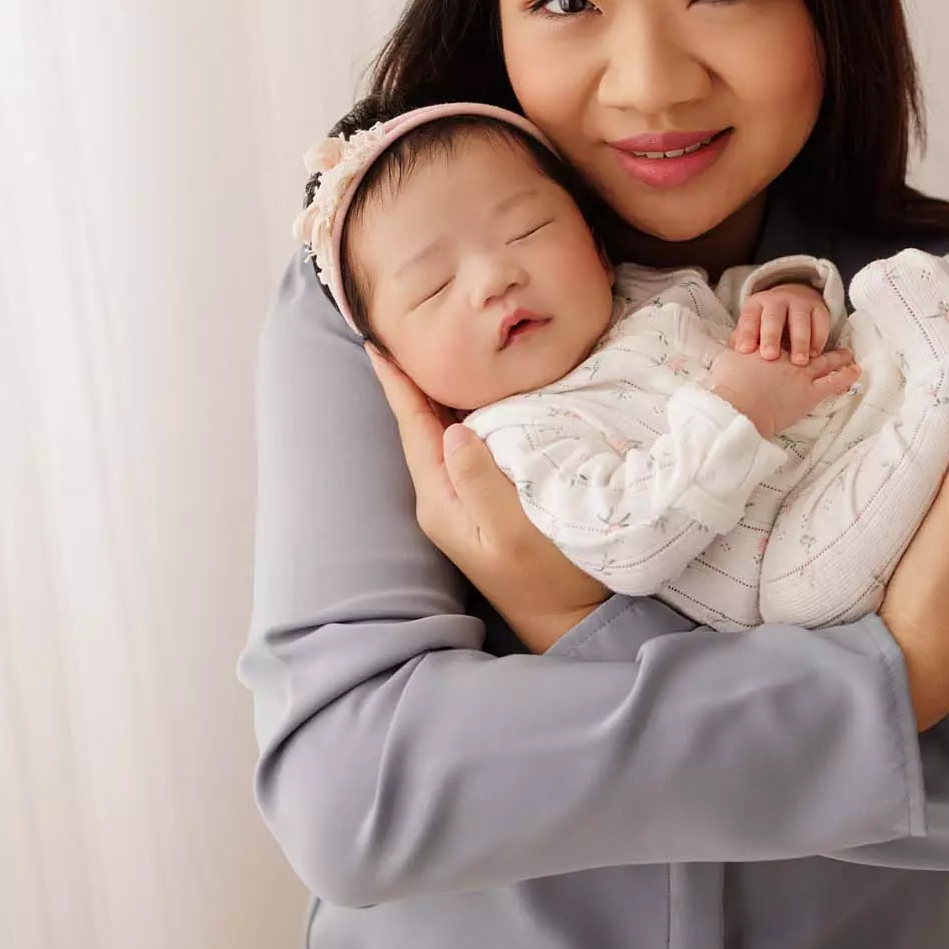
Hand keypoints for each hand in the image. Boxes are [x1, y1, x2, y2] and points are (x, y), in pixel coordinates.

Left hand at [366, 344, 609, 652]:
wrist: (571, 620)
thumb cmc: (549, 579)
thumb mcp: (513, 533)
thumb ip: (481, 481)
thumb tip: (454, 430)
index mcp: (441, 500)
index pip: (413, 428)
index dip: (396, 383)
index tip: (377, 340)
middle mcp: (443, 496)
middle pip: (422, 425)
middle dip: (413, 378)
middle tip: (404, 328)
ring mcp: (462, 499)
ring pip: (443, 432)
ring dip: (440, 391)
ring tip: (434, 346)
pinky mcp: (485, 498)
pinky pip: (468, 442)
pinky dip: (467, 411)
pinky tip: (478, 390)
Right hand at [708, 345, 858, 437]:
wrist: (739, 405)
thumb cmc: (729, 385)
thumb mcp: (729, 359)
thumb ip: (737, 349)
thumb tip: (736, 343)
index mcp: (769, 348)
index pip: (783, 340)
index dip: (792, 338)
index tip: (797, 337)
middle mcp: (788, 357)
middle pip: (806, 346)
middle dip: (816, 342)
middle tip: (829, 338)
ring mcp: (802, 374)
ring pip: (824, 362)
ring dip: (837, 357)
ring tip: (848, 353)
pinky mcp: (810, 394)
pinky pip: (833, 383)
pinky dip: (845, 376)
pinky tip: (855, 371)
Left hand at [732, 282, 831, 363]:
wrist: (794, 299)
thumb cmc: (766, 325)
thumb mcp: (753, 328)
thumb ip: (744, 341)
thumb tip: (733, 357)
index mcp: (756, 305)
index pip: (749, 318)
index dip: (746, 333)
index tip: (744, 350)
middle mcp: (777, 300)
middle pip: (773, 317)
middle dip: (771, 337)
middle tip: (770, 357)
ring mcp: (799, 302)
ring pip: (799, 321)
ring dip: (799, 342)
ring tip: (799, 362)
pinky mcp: (819, 308)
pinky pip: (820, 323)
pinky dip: (818, 339)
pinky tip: (814, 354)